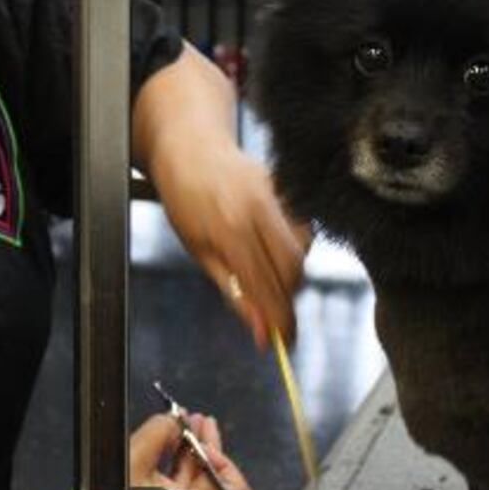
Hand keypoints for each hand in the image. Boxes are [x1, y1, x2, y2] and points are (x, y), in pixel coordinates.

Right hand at [129, 412, 252, 489]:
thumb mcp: (134, 458)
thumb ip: (160, 432)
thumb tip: (173, 420)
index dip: (223, 461)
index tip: (203, 441)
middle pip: (212, 481)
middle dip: (205, 445)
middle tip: (199, 420)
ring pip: (194, 483)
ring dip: (189, 451)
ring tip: (182, 423)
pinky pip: (178, 489)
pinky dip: (175, 465)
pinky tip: (166, 442)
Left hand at [151, 140, 311, 347]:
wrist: (193, 148)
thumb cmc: (186, 200)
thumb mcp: (199, 252)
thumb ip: (234, 291)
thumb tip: (260, 329)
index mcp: (230, 227)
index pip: (264, 285)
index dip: (277, 318)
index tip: (282, 341)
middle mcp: (258, 209)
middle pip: (293, 269)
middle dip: (288, 299)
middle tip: (277, 316)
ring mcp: (277, 195)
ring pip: (303, 249)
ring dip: (291, 273)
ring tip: (266, 276)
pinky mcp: (287, 188)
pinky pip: (303, 229)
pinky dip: (294, 248)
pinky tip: (272, 248)